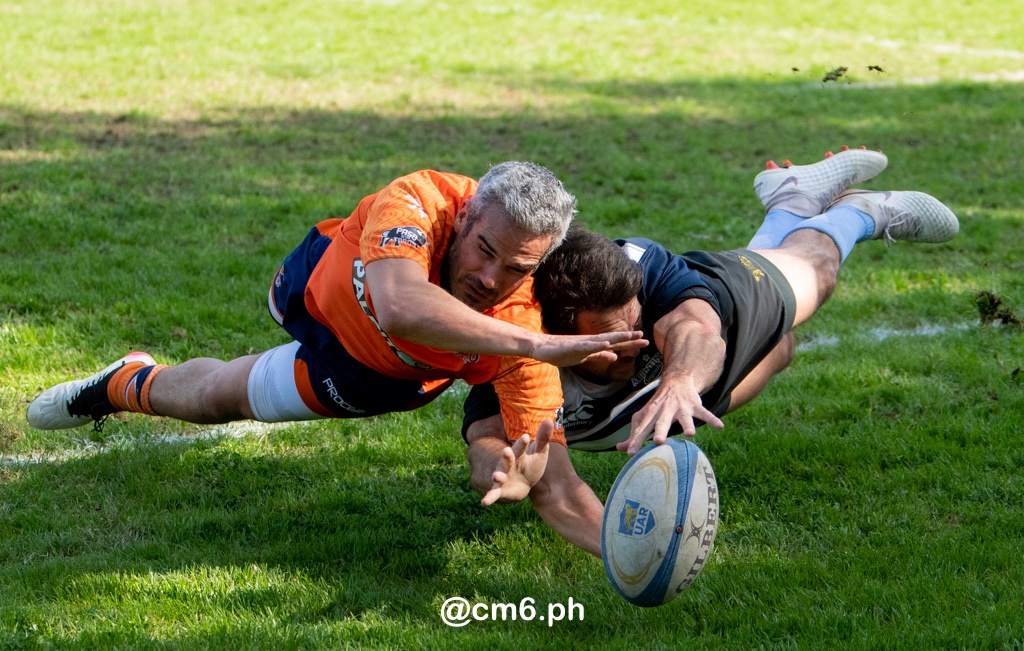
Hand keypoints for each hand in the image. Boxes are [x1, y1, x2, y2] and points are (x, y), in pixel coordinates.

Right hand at [481, 420, 553, 505]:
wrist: (525, 484)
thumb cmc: (532, 465)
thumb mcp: (539, 452)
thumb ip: (543, 438)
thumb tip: (549, 420)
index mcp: (518, 455)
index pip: (520, 448)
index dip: (522, 443)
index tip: (526, 436)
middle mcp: (508, 465)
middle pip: (507, 460)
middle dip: (506, 456)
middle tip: (506, 450)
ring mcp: (504, 477)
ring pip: (499, 475)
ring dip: (497, 476)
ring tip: (495, 476)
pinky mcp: (501, 490)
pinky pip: (494, 494)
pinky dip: (489, 497)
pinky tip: (484, 502)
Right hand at [528, 331, 647, 367]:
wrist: (541, 347)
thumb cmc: (561, 352)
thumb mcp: (585, 357)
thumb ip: (600, 356)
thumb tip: (615, 357)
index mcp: (594, 346)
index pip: (615, 344)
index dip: (630, 343)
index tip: (644, 341)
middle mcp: (591, 342)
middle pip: (613, 340)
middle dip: (629, 339)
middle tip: (645, 337)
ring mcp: (582, 343)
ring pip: (603, 340)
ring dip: (617, 337)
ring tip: (630, 335)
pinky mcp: (573, 347)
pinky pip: (587, 346)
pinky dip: (597, 345)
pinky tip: (606, 343)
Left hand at [615, 374, 723, 455]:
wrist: (676, 380)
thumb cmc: (657, 405)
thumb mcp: (644, 416)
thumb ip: (634, 433)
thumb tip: (620, 449)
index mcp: (650, 414)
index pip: (641, 428)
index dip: (635, 440)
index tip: (630, 453)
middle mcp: (664, 410)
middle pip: (661, 422)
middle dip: (660, 431)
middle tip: (658, 441)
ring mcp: (680, 407)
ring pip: (684, 417)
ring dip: (687, 425)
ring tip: (690, 434)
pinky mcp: (694, 405)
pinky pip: (705, 413)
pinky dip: (712, 419)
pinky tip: (720, 427)